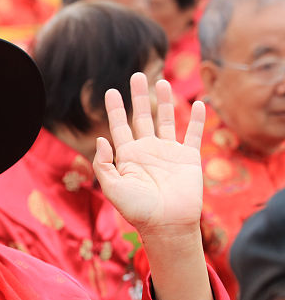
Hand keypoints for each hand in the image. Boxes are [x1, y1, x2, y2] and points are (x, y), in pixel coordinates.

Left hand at [94, 73, 204, 236]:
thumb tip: (101, 139)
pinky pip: (193, 134)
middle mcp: (147, 150)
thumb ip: (103, 164)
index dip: (115, 109)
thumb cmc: (137, 210)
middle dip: (139, 97)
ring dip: (165, 101)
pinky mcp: (188, 158)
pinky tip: (199, 103)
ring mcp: (168, 152)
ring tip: (162, 82)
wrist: (166, 224)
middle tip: (137, 75)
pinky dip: (197, 119)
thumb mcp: (112, 188)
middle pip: (142, 117)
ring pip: (167, 120)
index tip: (110, 91)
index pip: (119, 126)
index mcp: (128, 156)